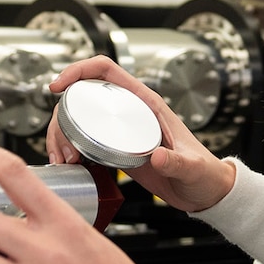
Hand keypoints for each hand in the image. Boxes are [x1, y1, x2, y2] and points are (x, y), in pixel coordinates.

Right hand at [46, 56, 236, 213]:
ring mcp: (121, 129)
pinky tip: (68, 164)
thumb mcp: (192, 168)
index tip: (58, 86)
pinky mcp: (115, 149)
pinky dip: (69, 149)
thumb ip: (177, 163)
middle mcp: (130, 111)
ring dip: (61, 135)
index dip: (78, 70)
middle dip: (62, 117)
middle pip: (82, 96)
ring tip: (63, 159)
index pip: (106, 71)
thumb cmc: (203, 174)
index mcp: (147, 103)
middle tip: (63, 146)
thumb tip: (157, 157)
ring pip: (78, 118)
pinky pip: (84, 140)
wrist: (205, 193)